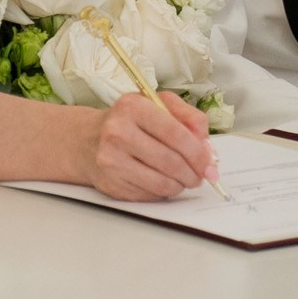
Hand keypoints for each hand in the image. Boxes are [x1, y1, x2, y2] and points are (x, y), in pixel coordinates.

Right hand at [85, 93, 216, 202]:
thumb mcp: (158, 104)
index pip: (175, 133)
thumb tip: (207, 145)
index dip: (198, 152)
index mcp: (132, 108)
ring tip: (185, 178)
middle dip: (194, 172)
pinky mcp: (112, 184)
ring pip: (162, 183)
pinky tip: (164, 181)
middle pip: (170, 161)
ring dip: (181, 184)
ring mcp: (112, 161)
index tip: (209, 162)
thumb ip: (189, 117)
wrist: (88, 141)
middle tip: (202, 175)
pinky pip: (150, 194)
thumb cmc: (130, 121)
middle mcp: (118, 133)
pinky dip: (164, 191)